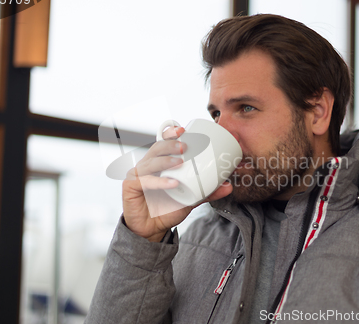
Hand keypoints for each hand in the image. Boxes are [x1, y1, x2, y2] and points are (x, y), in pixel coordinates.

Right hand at [122, 126, 231, 241]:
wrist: (153, 229)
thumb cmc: (167, 209)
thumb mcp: (191, 199)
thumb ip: (207, 192)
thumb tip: (228, 186)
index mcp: (159, 163)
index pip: (162, 143)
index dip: (169, 133)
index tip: (183, 129)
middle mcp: (147, 166)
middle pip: (155, 148)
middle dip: (169, 144)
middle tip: (185, 146)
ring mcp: (137, 175)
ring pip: (149, 162)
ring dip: (165, 160)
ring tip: (180, 162)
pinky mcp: (130, 187)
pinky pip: (145, 181)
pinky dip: (159, 181)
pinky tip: (172, 183)